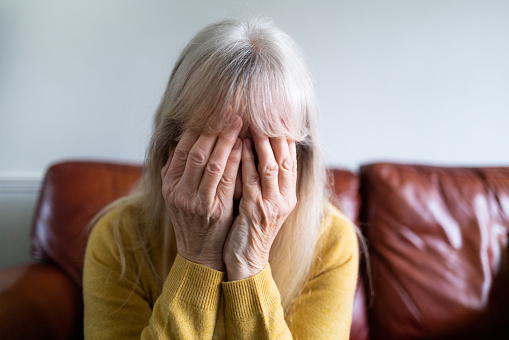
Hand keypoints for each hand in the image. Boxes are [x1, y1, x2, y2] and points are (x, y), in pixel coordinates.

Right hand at [161, 116, 242, 270]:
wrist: (200, 253)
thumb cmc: (192, 219)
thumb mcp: (176, 195)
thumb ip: (175, 169)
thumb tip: (179, 140)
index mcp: (169, 184)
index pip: (182, 148)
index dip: (197, 128)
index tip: (211, 110)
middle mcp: (180, 191)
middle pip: (196, 152)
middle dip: (213, 128)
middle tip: (228, 110)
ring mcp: (197, 201)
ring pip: (211, 163)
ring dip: (226, 139)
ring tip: (238, 121)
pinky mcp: (215, 209)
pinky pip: (226, 179)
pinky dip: (234, 159)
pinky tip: (243, 145)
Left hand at [223, 128, 297, 279]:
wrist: (247, 260)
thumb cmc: (252, 228)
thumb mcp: (266, 203)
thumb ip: (266, 180)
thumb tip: (261, 152)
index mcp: (289, 194)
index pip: (291, 158)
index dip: (285, 136)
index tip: (277, 116)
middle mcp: (285, 197)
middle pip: (285, 158)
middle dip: (275, 133)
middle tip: (266, 112)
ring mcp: (271, 204)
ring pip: (270, 165)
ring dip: (261, 142)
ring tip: (252, 122)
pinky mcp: (255, 210)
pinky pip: (251, 180)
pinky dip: (246, 160)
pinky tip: (239, 145)